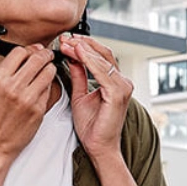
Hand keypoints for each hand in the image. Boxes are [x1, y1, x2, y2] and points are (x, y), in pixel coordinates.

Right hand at [0, 44, 57, 161]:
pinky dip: (48, 87)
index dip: (29, 50)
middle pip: (37, 58)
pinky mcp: (38, 110)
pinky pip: (50, 90)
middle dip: (45, 55)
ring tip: (46, 72)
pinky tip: (42, 89)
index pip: (20, 52)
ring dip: (49, 69)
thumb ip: (7, 73)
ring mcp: (28, 98)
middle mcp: (13, 87)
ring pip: (48, 71)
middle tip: (47, 56)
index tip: (33, 52)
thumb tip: (25, 56)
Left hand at [58, 34, 132, 159]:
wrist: (98, 147)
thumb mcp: (80, 96)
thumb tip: (72, 58)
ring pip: (103, 59)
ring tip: (66, 43)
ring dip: (83, 49)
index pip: (100, 56)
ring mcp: (122, 87)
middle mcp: (122, 82)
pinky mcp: (118, 94)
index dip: (82, 46)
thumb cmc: (92, 127)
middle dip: (82, 44)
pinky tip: (76, 53)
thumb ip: (79, 76)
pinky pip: (102, 72)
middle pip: (103, 53)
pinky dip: (88, 60)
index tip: (65, 41)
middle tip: (64, 38)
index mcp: (114, 82)